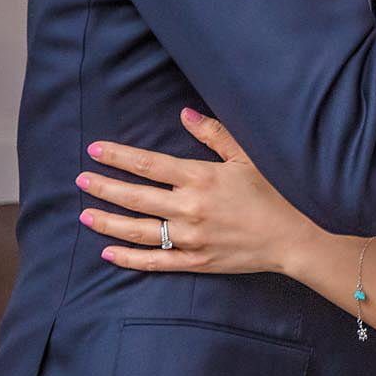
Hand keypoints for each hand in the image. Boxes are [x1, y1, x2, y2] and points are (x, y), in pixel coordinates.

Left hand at [79, 110, 312, 275]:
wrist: (295, 236)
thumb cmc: (274, 192)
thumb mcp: (247, 156)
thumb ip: (213, 134)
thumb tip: (184, 113)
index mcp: (200, 178)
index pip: (148, 164)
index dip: (118, 156)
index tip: (95, 150)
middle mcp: (189, 208)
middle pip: (135, 196)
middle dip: (103, 187)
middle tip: (80, 180)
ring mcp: (190, 238)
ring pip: (138, 230)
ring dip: (108, 222)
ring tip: (85, 214)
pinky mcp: (195, 262)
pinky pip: (155, 262)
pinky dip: (129, 258)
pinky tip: (108, 252)